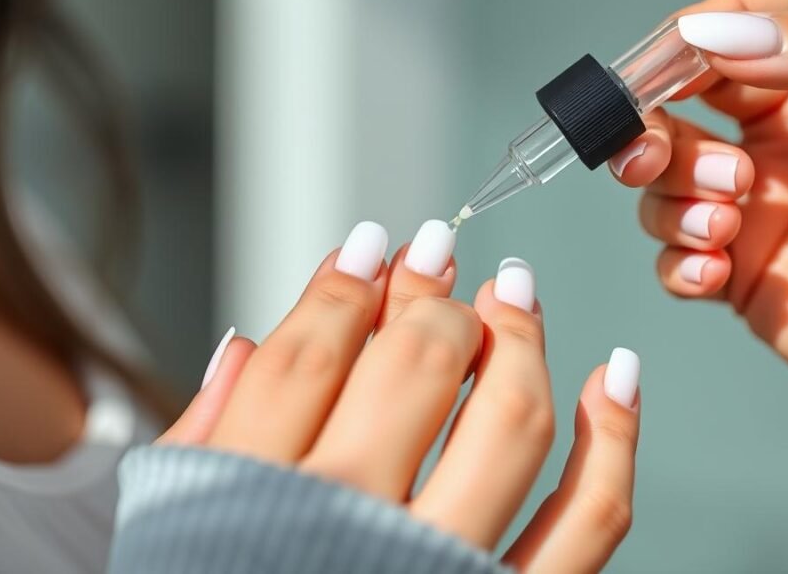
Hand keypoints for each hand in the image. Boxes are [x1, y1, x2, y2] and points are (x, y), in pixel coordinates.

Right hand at [161, 220, 642, 572]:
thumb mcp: (172, 536)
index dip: (345, 284)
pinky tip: (615, 374)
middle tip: (440, 255)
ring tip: (514, 291)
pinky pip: (591, 521)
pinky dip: (615, 440)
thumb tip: (245, 340)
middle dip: (432, 294)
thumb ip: (203, 441)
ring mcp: (445, 573)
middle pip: (416, 367)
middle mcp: (353, 530)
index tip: (372, 246)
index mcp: (254, 505)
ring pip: (512, 423)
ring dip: (522, 339)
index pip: (309, 356)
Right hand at [611, 0, 787, 565]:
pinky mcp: (734, 272)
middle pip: (674, 105)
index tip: (670, 62)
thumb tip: (731, 34)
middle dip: (647, 125)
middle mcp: (776, 140)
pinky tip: (717, 268)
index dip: (691, 38)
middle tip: (655, 153)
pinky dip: (677, 262)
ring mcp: (750, 207)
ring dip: (675, 199)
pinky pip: (668, 259)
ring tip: (726, 222)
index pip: (737, 30)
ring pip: (660, 182)